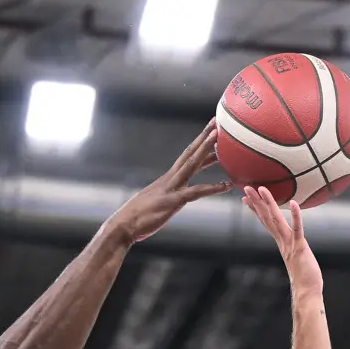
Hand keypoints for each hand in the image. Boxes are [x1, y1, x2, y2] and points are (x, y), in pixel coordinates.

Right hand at [104, 122, 233, 244]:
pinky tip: (226, 185)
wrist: (124, 225)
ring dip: (205, 150)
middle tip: (217, 123)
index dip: (200, 144)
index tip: (211, 132)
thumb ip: (169, 194)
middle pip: (189, 154)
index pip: (187, 156)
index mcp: (168, 178)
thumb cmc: (140, 217)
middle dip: (203, 138)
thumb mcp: (159, 201)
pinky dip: (211, 188)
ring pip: (191, 165)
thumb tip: (178, 193)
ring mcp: (171, 188)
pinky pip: (195, 192)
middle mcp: (170, 179)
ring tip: (219, 138)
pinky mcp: (172, 202)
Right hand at [241, 185, 321, 294]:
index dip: (256, 209)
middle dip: (257, 202)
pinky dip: (296, 216)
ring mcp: (290, 244)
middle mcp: (282, 241)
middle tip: (246, 188)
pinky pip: (298, 229)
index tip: (246, 198)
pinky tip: (294, 203)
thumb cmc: (304, 277)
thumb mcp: (295, 258)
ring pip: (277, 220)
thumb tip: (290, 246)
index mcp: (281, 242)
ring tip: (262, 189)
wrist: (306, 292)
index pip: (266, 222)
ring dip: (269, 203)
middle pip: (267, 218)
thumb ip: (291, 249)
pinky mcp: (300, 247)